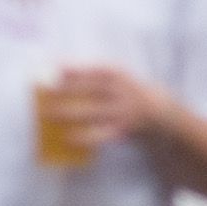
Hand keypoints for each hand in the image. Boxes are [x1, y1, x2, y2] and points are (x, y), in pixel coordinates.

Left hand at [34, 62, 156, 163]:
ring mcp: (124, 111)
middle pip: (92, 89)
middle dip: (68, 90)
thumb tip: (59, 75)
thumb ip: (95, 79)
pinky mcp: (123, 131)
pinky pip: (100, 135)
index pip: (96, 69)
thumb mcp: (120, 81)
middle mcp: (124, 91)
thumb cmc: (129, 95)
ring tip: (47, 115)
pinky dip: (83, 137)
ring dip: (69, 113)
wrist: (161, 116)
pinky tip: (67, 138)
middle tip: (45, 93)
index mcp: (121, 75)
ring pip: (92, 112)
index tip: (55, 67)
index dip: (76, 68)